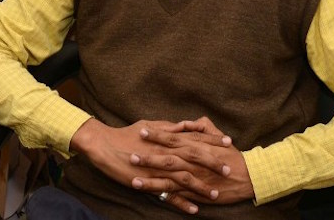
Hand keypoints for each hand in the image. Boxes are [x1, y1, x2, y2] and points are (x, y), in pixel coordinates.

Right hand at [70, 118, 230, 213]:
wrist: (105, 146)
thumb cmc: (127, 134)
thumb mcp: (150, 125)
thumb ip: (170, 127)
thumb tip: (186, 125)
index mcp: (167, 137)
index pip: (195, 137)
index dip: (212, 140)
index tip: (229, 143)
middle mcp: (165, 152)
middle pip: (194, 157)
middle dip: (212, 163)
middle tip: (228, 170)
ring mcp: (157, 168)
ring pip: (184, 177)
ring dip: (201, 186)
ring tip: (216, 195)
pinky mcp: (148, 182)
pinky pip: (168, 194)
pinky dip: (182, 202)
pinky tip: (194, 209)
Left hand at [130, 116, 253, 210]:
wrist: (248, 176)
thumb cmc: (233, 155)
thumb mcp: (219, 137)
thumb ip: (204, 127)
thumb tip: (192, 121)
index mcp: (196, 145)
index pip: (172, 137)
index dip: (156, 134)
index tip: (141, 131)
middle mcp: (192, 161)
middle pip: (166, 156)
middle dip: (148, 155)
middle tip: (130, 153)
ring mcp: (193, 177)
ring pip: (168, 177)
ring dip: (150, 177)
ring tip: (133, 177)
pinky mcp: (195, 192)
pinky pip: (177, 193)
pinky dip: (164, 194)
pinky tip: (151, 195)